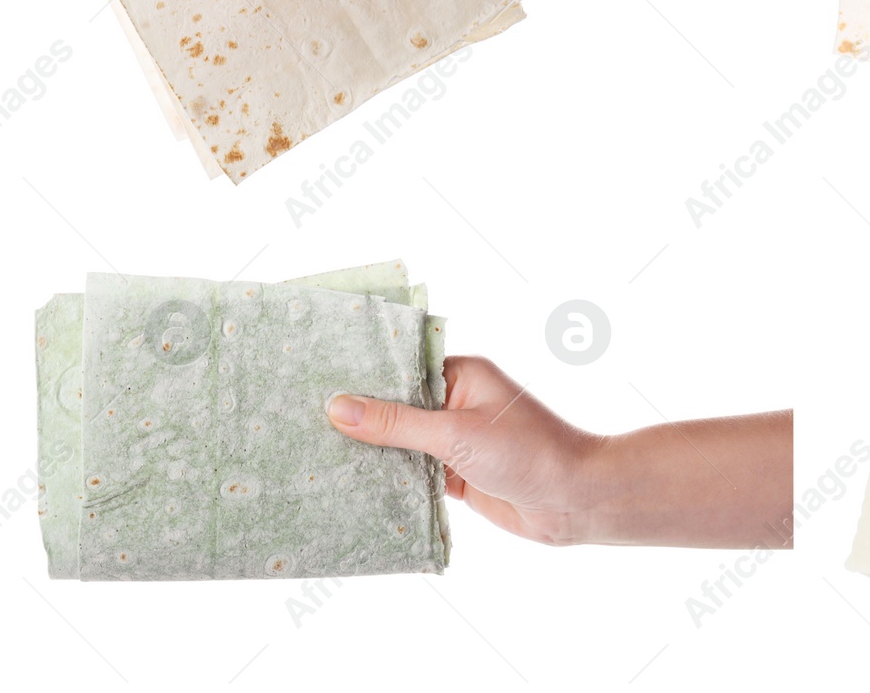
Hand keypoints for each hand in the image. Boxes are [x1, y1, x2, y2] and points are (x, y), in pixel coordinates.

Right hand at [327, 355, 793, 547]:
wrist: (575, 501)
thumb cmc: (528, 452)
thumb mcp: (455, 434)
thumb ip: (396, 424)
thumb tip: (337, 407)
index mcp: (460, 374)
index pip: (398, 367)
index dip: (358, 374)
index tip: (310, 376)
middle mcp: (454, 403)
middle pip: (393, 407)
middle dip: (354, 416)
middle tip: (293, 419)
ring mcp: (454, 441)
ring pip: (398, 443)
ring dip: (365, 452)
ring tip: (306, 454)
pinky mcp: (454, 477)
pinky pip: (409, 474)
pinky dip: (383, 481)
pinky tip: (343, 486)